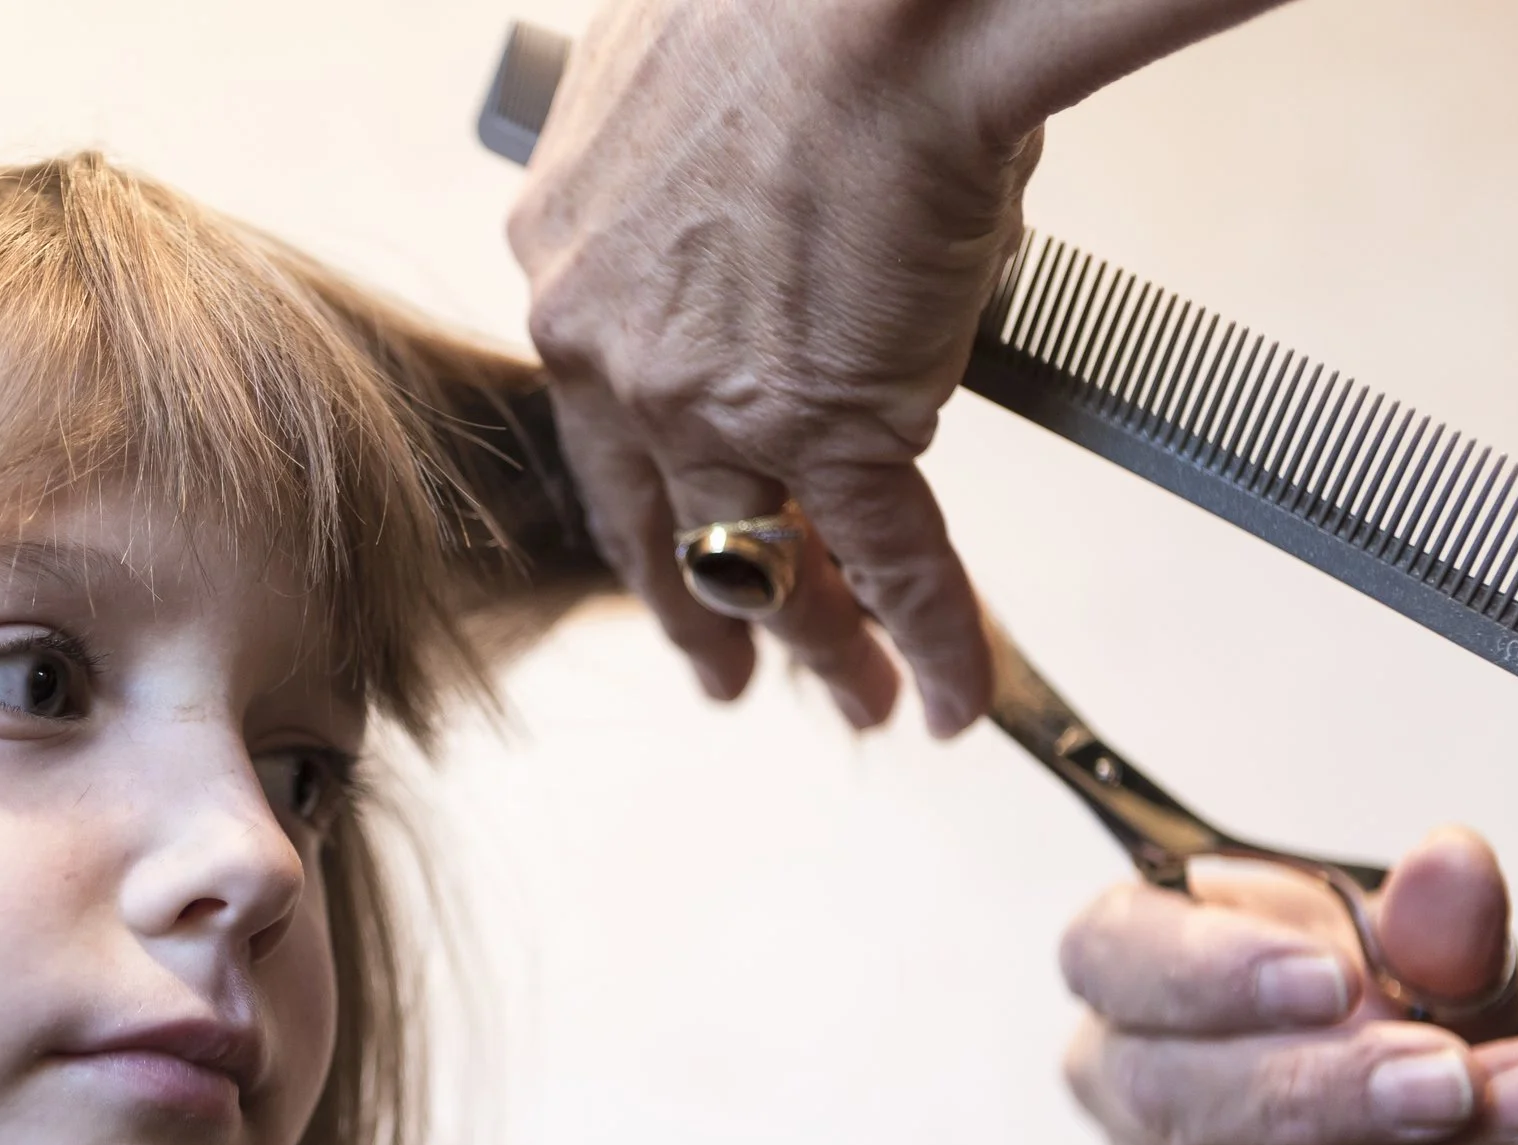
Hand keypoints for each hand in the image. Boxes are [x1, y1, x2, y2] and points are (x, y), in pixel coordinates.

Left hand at [508, 0, 1041, 734]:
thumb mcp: (674, 100)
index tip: (668, 541)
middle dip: (696, 609)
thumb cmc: (794, 5)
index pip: (601, 423)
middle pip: (655, 518)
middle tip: (721, 670)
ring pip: (758, 556)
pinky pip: (886, 558)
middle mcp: (617, 357)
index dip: (644, 495)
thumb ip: (678, 190)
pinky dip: (929, 637)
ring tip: (854, 702)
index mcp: (569, 273)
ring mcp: (715, 402)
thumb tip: (737, 214)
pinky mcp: (831, 422)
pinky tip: (948, 698)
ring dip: (816, 643)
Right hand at [1061, 827, 1517, 1144]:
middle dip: (1312, 1085)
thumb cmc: (1391, 1003)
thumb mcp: (1425, 950)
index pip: (1109, 954)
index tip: (1331, 979)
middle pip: (1166, 1090)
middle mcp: (1125, 1071)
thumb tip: (1450, 865)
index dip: (1203, 970)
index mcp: (1132, 958)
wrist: (1443, 1120)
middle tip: (1444, 1072)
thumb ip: (1427, 921)